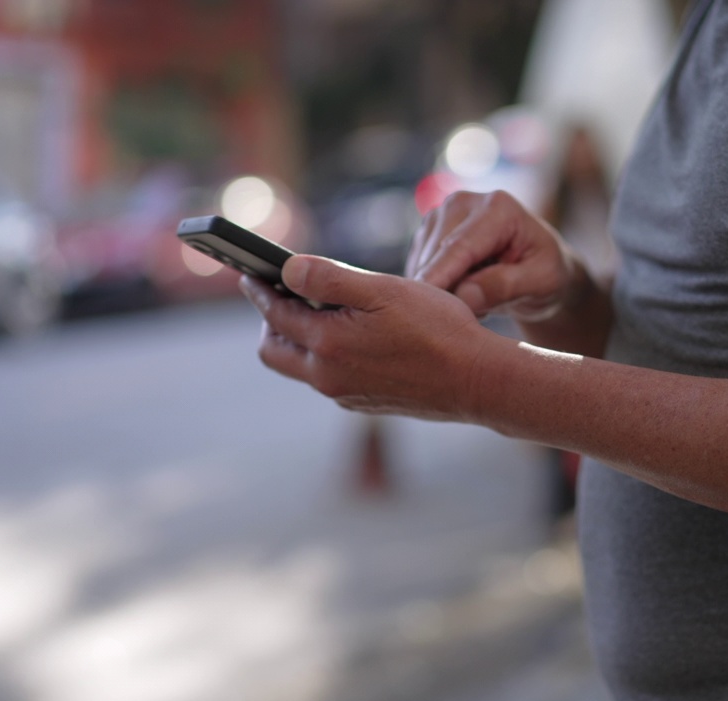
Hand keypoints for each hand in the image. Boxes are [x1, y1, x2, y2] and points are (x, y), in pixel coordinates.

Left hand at [240, 256, 501, 419]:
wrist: (477, 381)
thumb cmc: (438, 329)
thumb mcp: (384, 290)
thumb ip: (329, 278)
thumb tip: (287, 269)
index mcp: (327, 345)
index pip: (275, 315)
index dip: (260, 290)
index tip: (250, 273)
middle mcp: (328, 377)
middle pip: (275, 351)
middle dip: (271, 321)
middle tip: (282, 294)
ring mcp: (345, 395)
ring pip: (302, 366)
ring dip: (300, 338)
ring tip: (319, 310)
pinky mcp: (364, 403)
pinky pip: (329, 378)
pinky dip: (326, 355)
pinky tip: (351, 336)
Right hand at [408, 190, 581, 321]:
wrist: (537, 266)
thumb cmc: (545, 271)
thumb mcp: (542, 281)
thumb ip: (506, 286)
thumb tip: (465, 296)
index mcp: (497, 207)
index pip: (460, 247)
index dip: (440, 277)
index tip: (424, 306)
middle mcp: (463, 202)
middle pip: (436, 254)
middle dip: (446, 291)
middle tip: (482, 314)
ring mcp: (442, 214)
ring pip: (423, 263)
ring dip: (443, 291)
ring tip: (480, 300)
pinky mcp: (428, 231)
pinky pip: (418, 268)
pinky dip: (436, 286)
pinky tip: (464, 290)